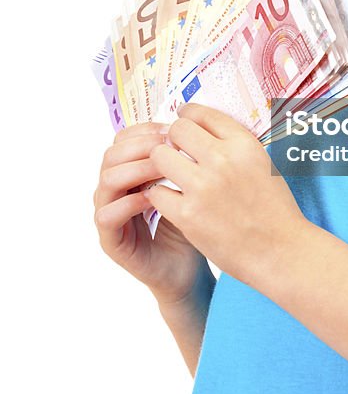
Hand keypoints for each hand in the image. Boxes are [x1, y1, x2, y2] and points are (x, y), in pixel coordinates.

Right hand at [93, 121, 211, 304]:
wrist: (191, 270)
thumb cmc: (194, 224)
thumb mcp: (191, 184)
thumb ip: (184, 158)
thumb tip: (194, 122)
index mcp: (130, 173)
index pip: (124, 140)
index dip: (144, 131)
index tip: (171, 129)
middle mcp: (114, 191)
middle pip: (112, 154)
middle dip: (140, 146)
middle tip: (167, 146)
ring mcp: (109, 215)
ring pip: (106, 180)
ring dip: (135, 169)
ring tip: (162, 168)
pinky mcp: (111, 241)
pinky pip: (107, 215)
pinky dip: (129, 203)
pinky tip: (153, 199)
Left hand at [142, 104, 307, 289]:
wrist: (280, 251)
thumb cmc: (273, 209)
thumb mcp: (262, 163)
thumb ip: (234, 144)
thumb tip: (202, 127)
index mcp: (243, 144)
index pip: (202, 113)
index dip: (187, 115)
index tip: (183, 122)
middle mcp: (223, 160)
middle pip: (177, 130)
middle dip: (172, 139)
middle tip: (175, 152)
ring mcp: (203, 187)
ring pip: (160, 157)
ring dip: (162, 165)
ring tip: (171, 176)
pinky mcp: (188, 215)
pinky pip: (157, 192)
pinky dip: (161, 196)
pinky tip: (173, 201)